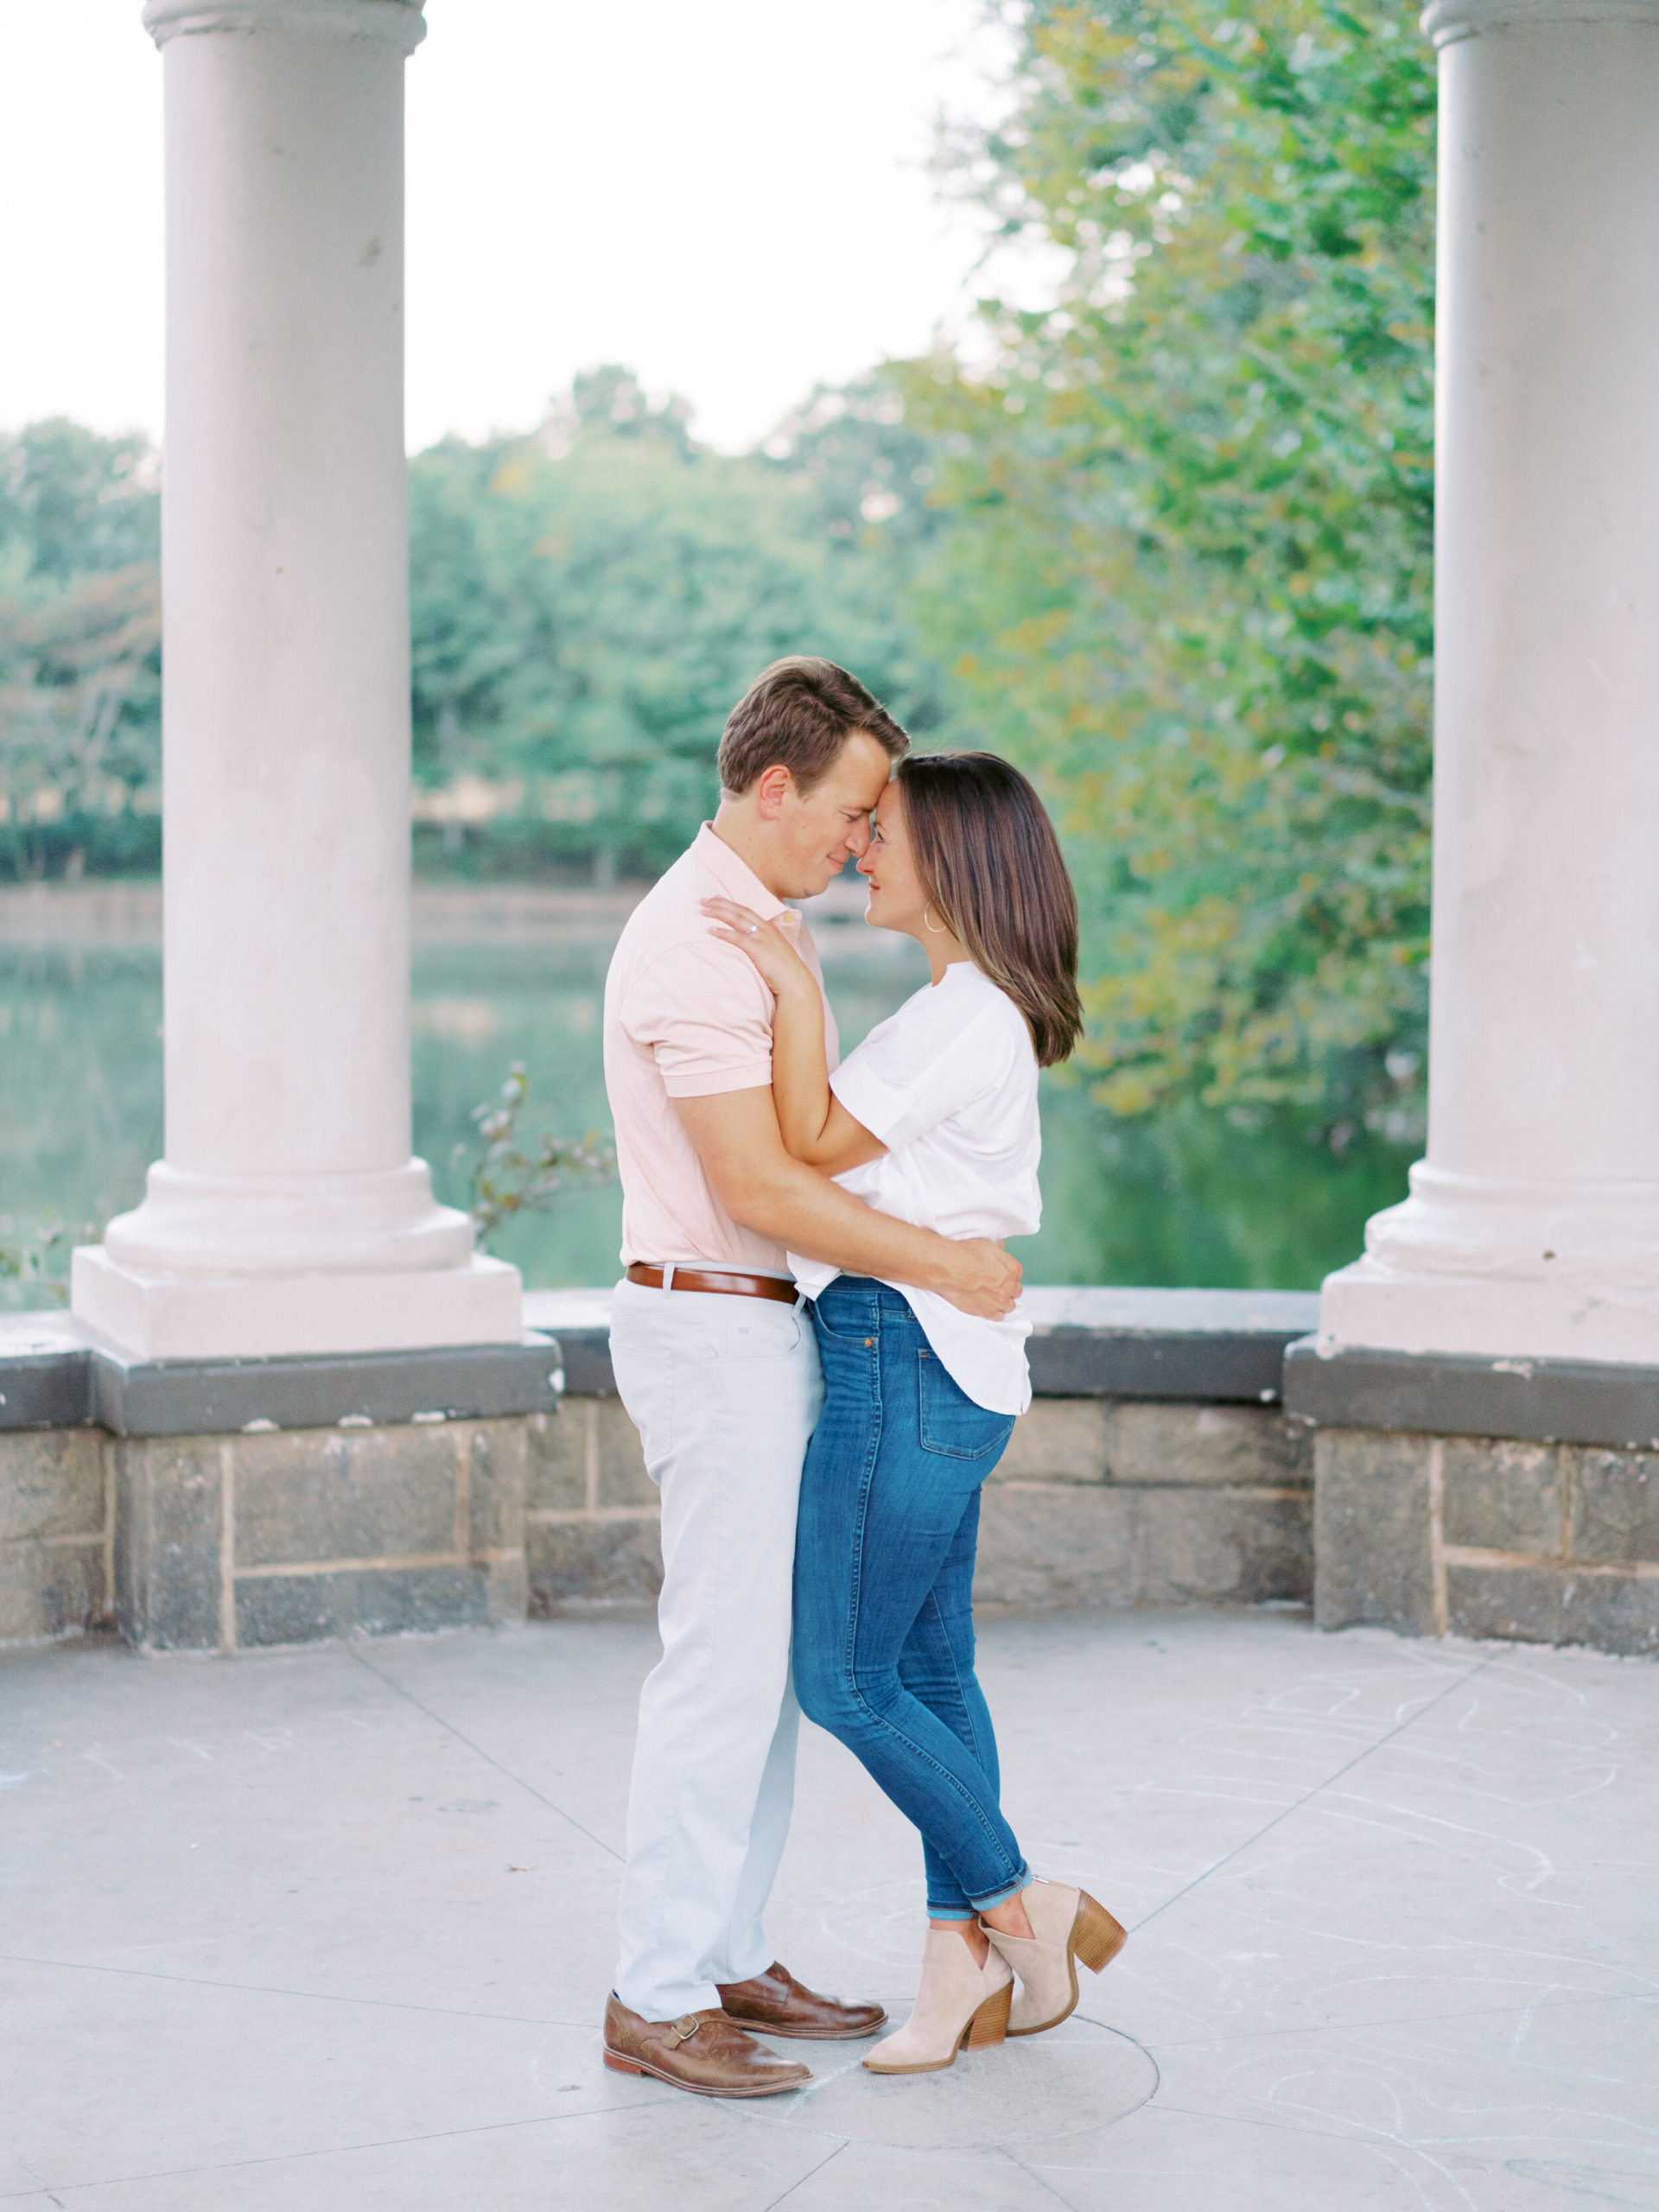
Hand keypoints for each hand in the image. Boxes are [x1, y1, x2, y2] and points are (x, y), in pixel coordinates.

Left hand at [701, 896, 815, 1000]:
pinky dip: (723, 932)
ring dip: (719, 913)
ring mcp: (762, 937)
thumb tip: (753, 948)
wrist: (795, 982)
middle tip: (704, 900)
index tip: (717, 898)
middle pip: (739, 910)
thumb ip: (765, 947)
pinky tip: (711, 930)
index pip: (747, 910)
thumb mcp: (776, 953)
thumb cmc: (785, 972)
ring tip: (703, 910)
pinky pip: (736, 937)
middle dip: (720, 903)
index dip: (731, 904)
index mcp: (770, 928)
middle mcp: (766, 929)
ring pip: (737, 919)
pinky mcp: (758, 948)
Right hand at [934, 1238, 1022, 1319]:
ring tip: (991, 1298)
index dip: (1008, 1275)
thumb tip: (1001, 1248)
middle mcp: (1009, 1285)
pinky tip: (988, 1307)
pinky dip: (995, 1313)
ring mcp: (999, 1301)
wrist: (949, 1268)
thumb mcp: (987, 1245)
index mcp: (1012, 1268)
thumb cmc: (965, 1254)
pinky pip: (999, 1317)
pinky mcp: (987, 1312)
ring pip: (1009, 1306)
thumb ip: (999, 1251)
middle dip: (1007, 1289)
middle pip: (1016, 1291)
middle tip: (995, 1286)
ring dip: (1002, 1302)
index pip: (1018, 1275)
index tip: (999, 1276)